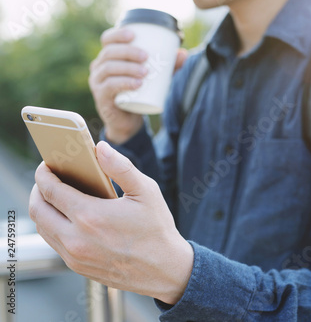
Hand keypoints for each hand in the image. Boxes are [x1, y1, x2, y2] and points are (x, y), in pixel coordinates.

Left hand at [29, 141, 193, 303]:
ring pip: (42, 228)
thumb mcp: (146, 191)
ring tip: (56, 196)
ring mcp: (74, 256)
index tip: (46, 165)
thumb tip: (100, 148)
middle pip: (38, 209)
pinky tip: (68, 217)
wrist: (165, 270)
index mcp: (90, 216)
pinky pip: (54, 243)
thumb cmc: (157, 229)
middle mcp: (76, 238)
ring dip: (43, 209)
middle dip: (38, 190)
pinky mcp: (78, 267)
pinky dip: (54, 226)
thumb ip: (120, 167)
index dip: (44, 174)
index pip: (50, 190)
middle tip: (48, 179)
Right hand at [89, 28, 187, 143]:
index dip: (118, 34)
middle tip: (146, 56)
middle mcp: (99, 67)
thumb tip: (184, 54)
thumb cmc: (138, 94)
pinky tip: (136, 84)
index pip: (107, 39)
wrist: (127, 120)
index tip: (134, 35)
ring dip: (128, 68)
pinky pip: (109, 86)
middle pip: (109, 53)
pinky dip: (124, 83)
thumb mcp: (153, 78)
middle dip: (128, 52)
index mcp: (109, 57)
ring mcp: (97, 82)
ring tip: (145, 72)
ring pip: (109, 68)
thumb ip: (168, 67)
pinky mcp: (101, 97)